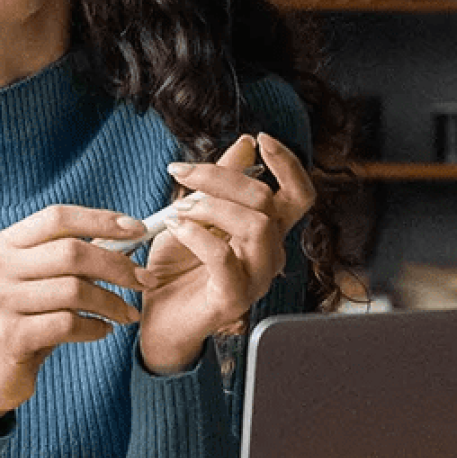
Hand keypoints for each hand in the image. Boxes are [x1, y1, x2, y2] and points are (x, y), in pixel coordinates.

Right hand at [0, 205, 149, 425]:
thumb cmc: (28, 321)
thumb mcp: (43, 283)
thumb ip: (74, 259)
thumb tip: (128, 237)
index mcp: (3, 244)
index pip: (57, 217)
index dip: (100, 220)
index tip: (138, 230)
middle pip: (71, 252)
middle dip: (117, 266)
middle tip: (145, 281)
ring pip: (74, 290)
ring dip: (112, 302)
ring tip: (127, 314)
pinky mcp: (8, 335)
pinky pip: (67, 324)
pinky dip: (94, 327)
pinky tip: (102, 331)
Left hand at [138, 133, 315, 374]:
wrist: (158, 319)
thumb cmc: (177, 269)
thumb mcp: (192, 213)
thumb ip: (218, 183)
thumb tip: (244, 144)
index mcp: (267, 232)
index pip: (298, 194)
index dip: (288, 164)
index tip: (261, 139)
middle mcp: (269, 254)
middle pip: (267, 201)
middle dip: (222, 177)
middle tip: (183, 174)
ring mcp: (256, 279)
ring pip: (256, 226)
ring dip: (212, 207)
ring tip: (179, 209)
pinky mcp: (234, 300)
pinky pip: (224, 258)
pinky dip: (197, 235)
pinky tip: (176, 228)